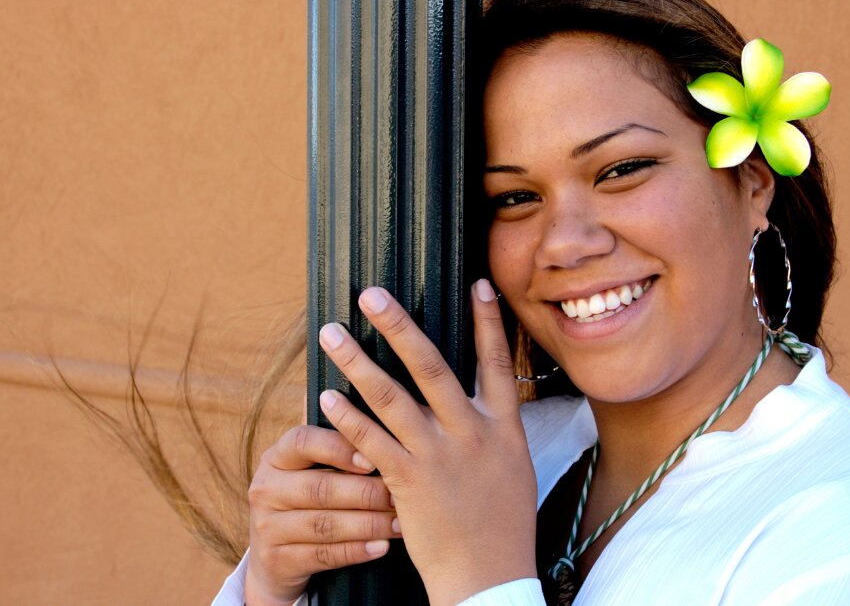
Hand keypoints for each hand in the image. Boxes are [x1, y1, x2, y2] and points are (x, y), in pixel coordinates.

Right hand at [244, 425, 401, 605]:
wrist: (275, 559)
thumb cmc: (307, 500)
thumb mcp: (309, 470)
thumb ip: (335, 448)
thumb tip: (375, 423)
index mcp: (275, 457)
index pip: (302, 442)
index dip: (338, 448)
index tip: (373, 459)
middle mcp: (266, 488)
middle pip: (319, 487)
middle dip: (365, 493)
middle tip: (400, 496)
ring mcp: (267, 527)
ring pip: (324, 524)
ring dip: (368, 524)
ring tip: (399, 524)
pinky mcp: (277, 561)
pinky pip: (323, 555)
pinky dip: (356, 551)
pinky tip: (381, 547)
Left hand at [317, 279, 537, 605]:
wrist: (489, 577)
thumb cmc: (503, 523)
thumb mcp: (514, 467)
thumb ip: (496, 427)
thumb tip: (487, 394)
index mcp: (503, 426)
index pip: (498, 362)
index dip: (488, 321)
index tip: (476, 282)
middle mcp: (471, 432)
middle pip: (431, 366)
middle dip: (399, 326)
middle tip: (371, 294)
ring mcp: (438, 456)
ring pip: (391, 397)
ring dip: (357, 361)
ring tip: (331, 333)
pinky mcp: (408, 482)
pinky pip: (371, 441)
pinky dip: (347, 418)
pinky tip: (326, 398)